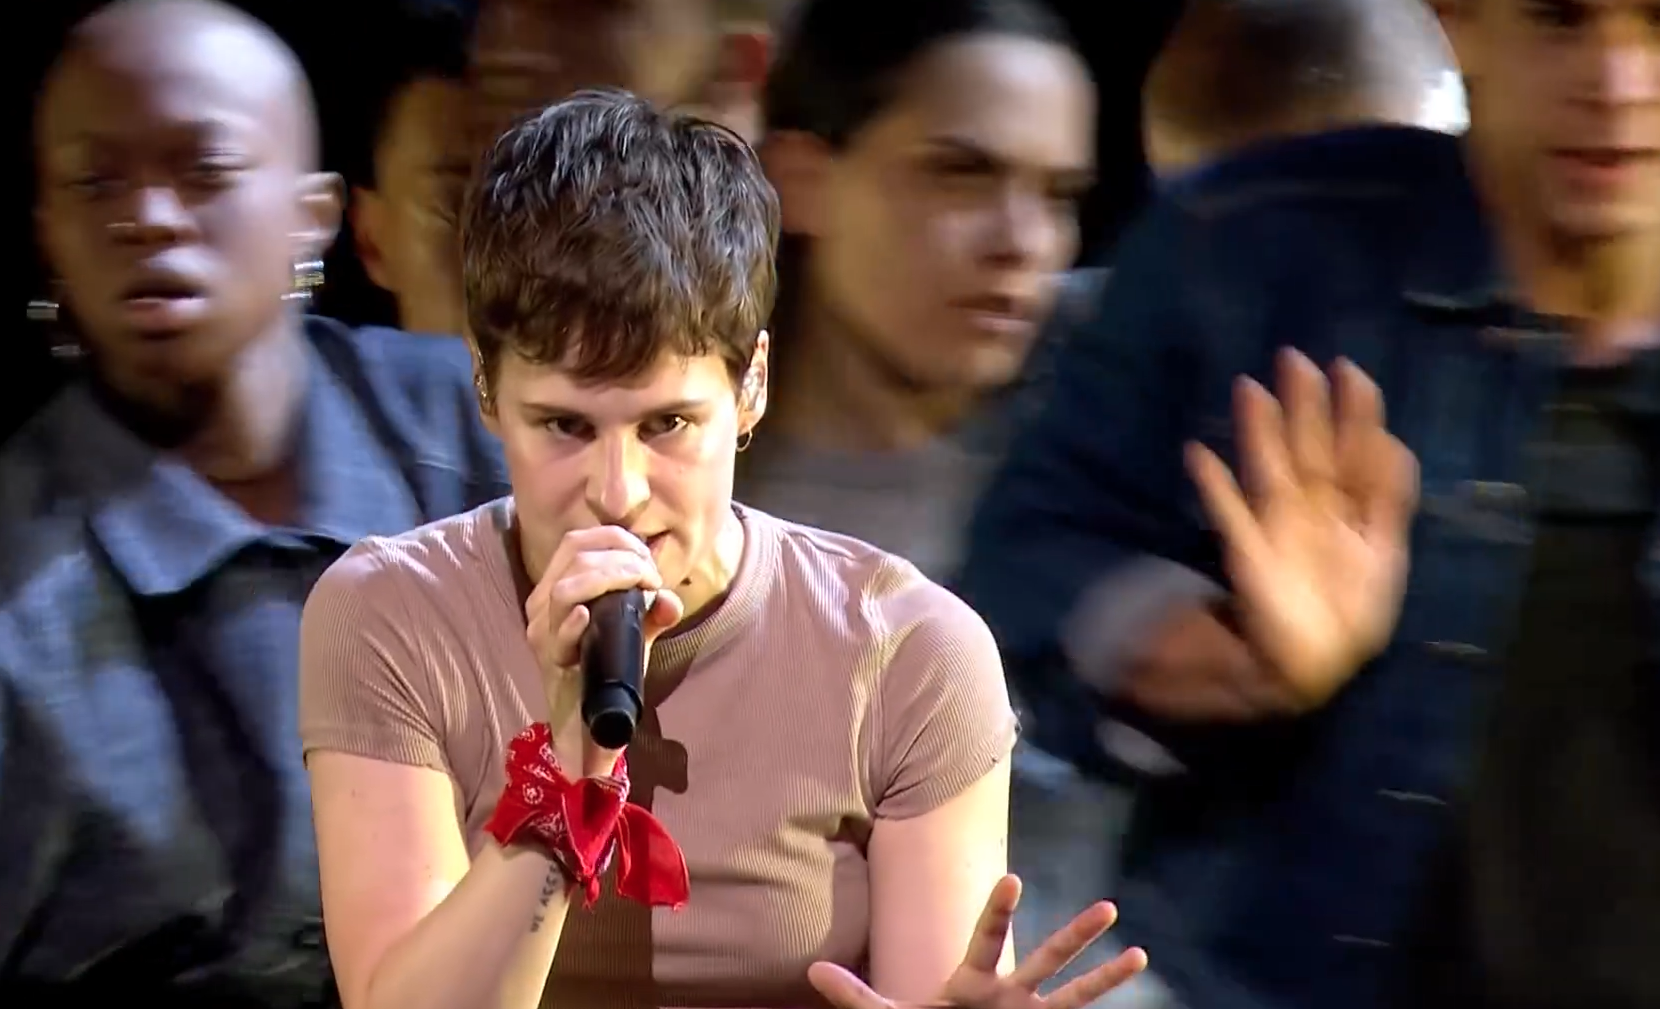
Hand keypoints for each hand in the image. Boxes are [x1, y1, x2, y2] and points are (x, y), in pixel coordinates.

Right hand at [525, 525, 684, 774]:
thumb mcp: (635, 633)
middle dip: (621, 556)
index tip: (647, 557)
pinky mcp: (549, 660)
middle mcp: (543, 604)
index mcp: (558, 586)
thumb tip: (670, 600)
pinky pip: (556, 633)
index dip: (615, 539)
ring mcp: (542, 632)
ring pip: (566, 587)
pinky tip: (588, 615)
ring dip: (611, 577)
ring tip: (642, 586)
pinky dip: (573, 621)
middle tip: (651, 575)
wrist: (590, 724)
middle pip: (574, 553)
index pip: (577, 541)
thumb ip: (654, 612)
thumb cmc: (609, 670)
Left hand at [807, 875, 1146, 1008]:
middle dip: (1075, 934)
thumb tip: (812, 971)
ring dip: (1106, 974)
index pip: (987, 938)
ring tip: (1138, 951)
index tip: (1014, 879)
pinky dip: (1102, 1006)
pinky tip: (1134, 987)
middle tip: (1109, 906)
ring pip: (1075, 993)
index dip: (999, 910)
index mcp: (972, 981)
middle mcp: (1009, 994)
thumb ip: (855, 996)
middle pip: (1046, 957)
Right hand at [1184, 349, 1417, 710]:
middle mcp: (1314, 507)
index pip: (1353, 448)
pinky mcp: (1249, 553)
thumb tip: (1392, 440)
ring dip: (1259, 430)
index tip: (1348, 368)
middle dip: (1304, 404)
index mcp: (1352, 507)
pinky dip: (1214, 486)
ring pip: (1270, 468)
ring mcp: (1279, 525)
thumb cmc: (1353, 612)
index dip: (1353, 410)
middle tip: (1294, 356)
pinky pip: (1230, 514)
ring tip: (1248, 387)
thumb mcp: (1386, 553)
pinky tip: (1198, 455)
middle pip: (1310, 447)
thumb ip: (1388, 497)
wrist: (1316, 663)